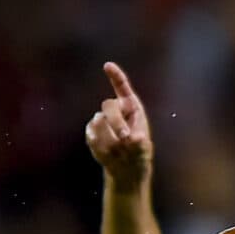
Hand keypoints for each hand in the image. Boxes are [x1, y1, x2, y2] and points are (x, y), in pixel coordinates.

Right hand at [84, 61, 152, 188]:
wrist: (125, 168)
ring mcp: (101, 120)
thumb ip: (140, 143)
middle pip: (109, 107)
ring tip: (119, 151)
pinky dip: (100, 146)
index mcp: (131, 107)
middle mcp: (115, 110)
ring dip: (109, 138)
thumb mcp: (143, 149)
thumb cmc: (138, 154)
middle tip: (124, 138)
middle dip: (116, 122)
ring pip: (99, 122)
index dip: (115, 76)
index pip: (122, 87)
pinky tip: (108, 154)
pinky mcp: (91, 132)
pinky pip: (91, 135)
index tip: (107, 66)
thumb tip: (135, 139)